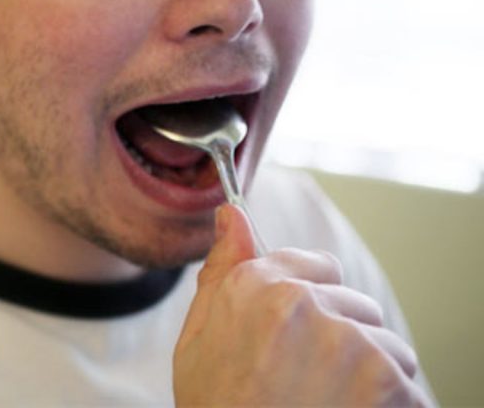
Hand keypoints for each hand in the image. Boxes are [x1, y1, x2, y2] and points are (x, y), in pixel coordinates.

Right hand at [173, 204, 429, 405]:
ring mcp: (351, 342)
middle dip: (342, 342)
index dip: (311, 304)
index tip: (298, 338)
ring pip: (387, 346)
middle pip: (355, 307)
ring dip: (372, 377)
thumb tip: (231, 217)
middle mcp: (305, 305)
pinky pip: (408, 388)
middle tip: (306, 386)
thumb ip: (222, 273)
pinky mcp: (388, 382)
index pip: (317, 267)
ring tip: (328, 407)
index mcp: (256, 287)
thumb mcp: (198, 341)